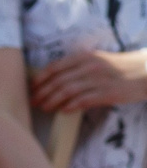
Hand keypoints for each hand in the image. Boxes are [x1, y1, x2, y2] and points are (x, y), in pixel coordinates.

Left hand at [31, 48, 146, 114]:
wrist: (145, 71)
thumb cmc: (117, 68)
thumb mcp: (96, 60)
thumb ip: (77, 67)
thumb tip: (54, 80)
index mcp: (84, 57)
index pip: (55, 67)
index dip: (40, 79)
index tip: (32, 88)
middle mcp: (90, 66)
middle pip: (58, 81)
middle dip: (42, 93)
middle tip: (33, 102)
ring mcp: (99, 79)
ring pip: (67, 91)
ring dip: (52, 101)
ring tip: (44, 108)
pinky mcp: (108, 92)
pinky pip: (84, 100)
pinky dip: (71, 106)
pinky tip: (63, 111)